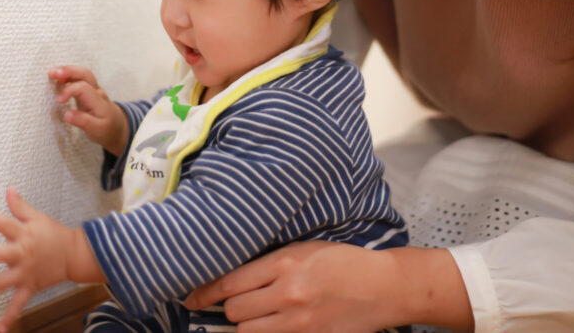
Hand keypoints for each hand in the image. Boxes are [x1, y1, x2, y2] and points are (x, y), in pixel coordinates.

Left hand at [0, 187, 98, 331]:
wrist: (74, 254)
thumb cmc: (54, 234)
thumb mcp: (37, 217)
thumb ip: (20, 206)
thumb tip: (8, 189)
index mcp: (24, 234)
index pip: (4, 223)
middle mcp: (23, 254)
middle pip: (0, 253)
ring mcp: (25, 272)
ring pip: (3, 282)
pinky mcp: (30, 287)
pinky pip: (19, 304)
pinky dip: (10, 316)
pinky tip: (0, 327)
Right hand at [50, 65, 128, 154]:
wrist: (117, 126)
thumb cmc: (106, 129)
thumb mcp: (96, 130)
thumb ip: (83, 121)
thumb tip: (67, 114)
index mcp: (98, 101)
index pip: (83, 88)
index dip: (68, 91)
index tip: (59, 101)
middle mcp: (97, 92)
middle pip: (85, 74)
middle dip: (69, 71)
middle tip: (52, 73)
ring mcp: (93, 89)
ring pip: (83, 73)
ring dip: (68, 71)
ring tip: (52, 73)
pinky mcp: (88, 90)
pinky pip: (80, 78)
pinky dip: (69, 75)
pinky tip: (58, 78)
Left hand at [184, 241, 401, 332]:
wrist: (382, 287)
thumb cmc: (342, 262)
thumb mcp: (304, 249)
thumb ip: (269, 262)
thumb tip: (231, 278)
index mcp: (286, 262)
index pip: (230, 282)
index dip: (205, 293)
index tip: (191, 299)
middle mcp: (289, 293)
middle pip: (235, 311)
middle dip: (232, 308)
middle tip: (241, 303)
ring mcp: (299, 321)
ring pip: (248, 332)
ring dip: (248, 325)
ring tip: (261, 315)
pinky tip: (273, 326)